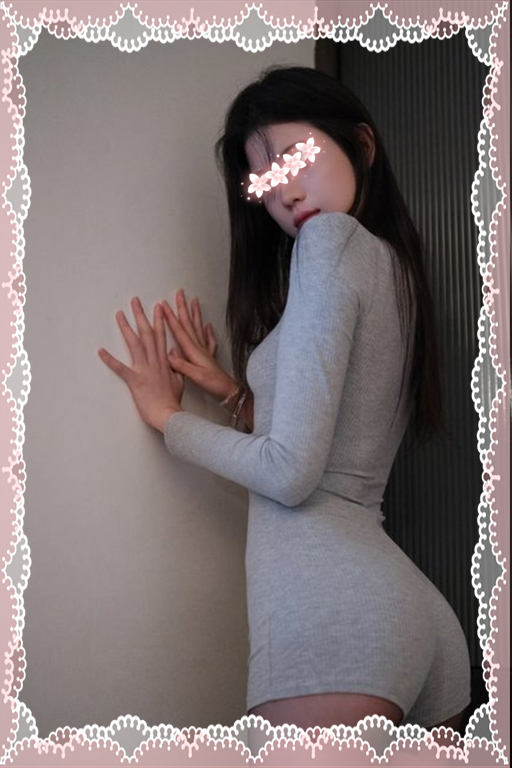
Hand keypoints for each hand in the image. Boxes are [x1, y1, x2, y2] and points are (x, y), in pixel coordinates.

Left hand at [98, 297, 184, 432]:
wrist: (169, 415)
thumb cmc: (172, 401)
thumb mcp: (179, 381)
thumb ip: (176, 366)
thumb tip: (174, 353)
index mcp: (164, 361)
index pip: (162, 335)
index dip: (159, 320)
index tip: (158, 307)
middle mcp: (154, 361)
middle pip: (147, 333)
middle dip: (141, 315)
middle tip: (135, 301)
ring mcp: (144, 370)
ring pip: (134, 344)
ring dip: (126, 328)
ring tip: (119, 314)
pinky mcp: (135, 380)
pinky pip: (120, 368)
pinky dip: (110, 359)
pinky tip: (101, 351)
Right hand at [161, 289, 236, 400]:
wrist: (228, 390)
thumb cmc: (212, 383)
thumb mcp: (195, 376)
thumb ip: (181, 365)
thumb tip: (168, 354)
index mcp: (193, 350)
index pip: (179, 330)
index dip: (170, 317)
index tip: (163, 305)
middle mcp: (199, 347)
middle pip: (188, 323)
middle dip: (182, 308)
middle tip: (180, 293)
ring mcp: (205, 350)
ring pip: (197, 327)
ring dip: (194, 314)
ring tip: (193, 301)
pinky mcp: (209, 356)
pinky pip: (208, 339)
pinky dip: (207, 330)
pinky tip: (207, 325)